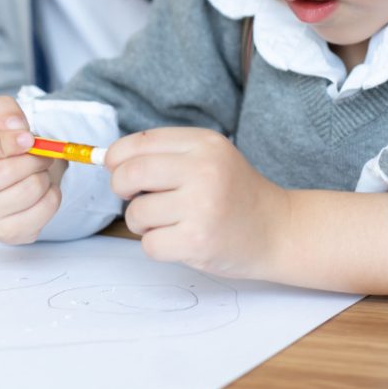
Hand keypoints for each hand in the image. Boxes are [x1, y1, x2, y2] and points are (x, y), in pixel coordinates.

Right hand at [0, 95, 65, 243]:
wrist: (6, 178)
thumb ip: (3, 112)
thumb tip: (17, 128)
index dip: (5, 142)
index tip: (28, 138)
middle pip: (4, 172)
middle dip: (33, 158)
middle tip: (39, 153)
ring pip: (28, 190)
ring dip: (43, 174)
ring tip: (38, 169)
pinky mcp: (6, 233)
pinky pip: (43, 210)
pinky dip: (52, 194)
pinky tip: (43, 188)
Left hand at [105, 128, 288, 278]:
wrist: (279, 230)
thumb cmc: (236, 195)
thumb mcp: (210, 158)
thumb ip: (166, 155)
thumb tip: (108, 161)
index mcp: (204, 144)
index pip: (140, 142)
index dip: (116, 157)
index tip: (116, 169)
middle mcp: (204, 170)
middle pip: (130, 174)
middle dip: (121, 188)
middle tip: (134, 197)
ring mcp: (201, 206)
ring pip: (136, 213)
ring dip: (143, 223)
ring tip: (170, 222)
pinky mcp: (198, 240)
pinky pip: (149, 244)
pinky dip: (156, 246)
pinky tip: (180, 240)